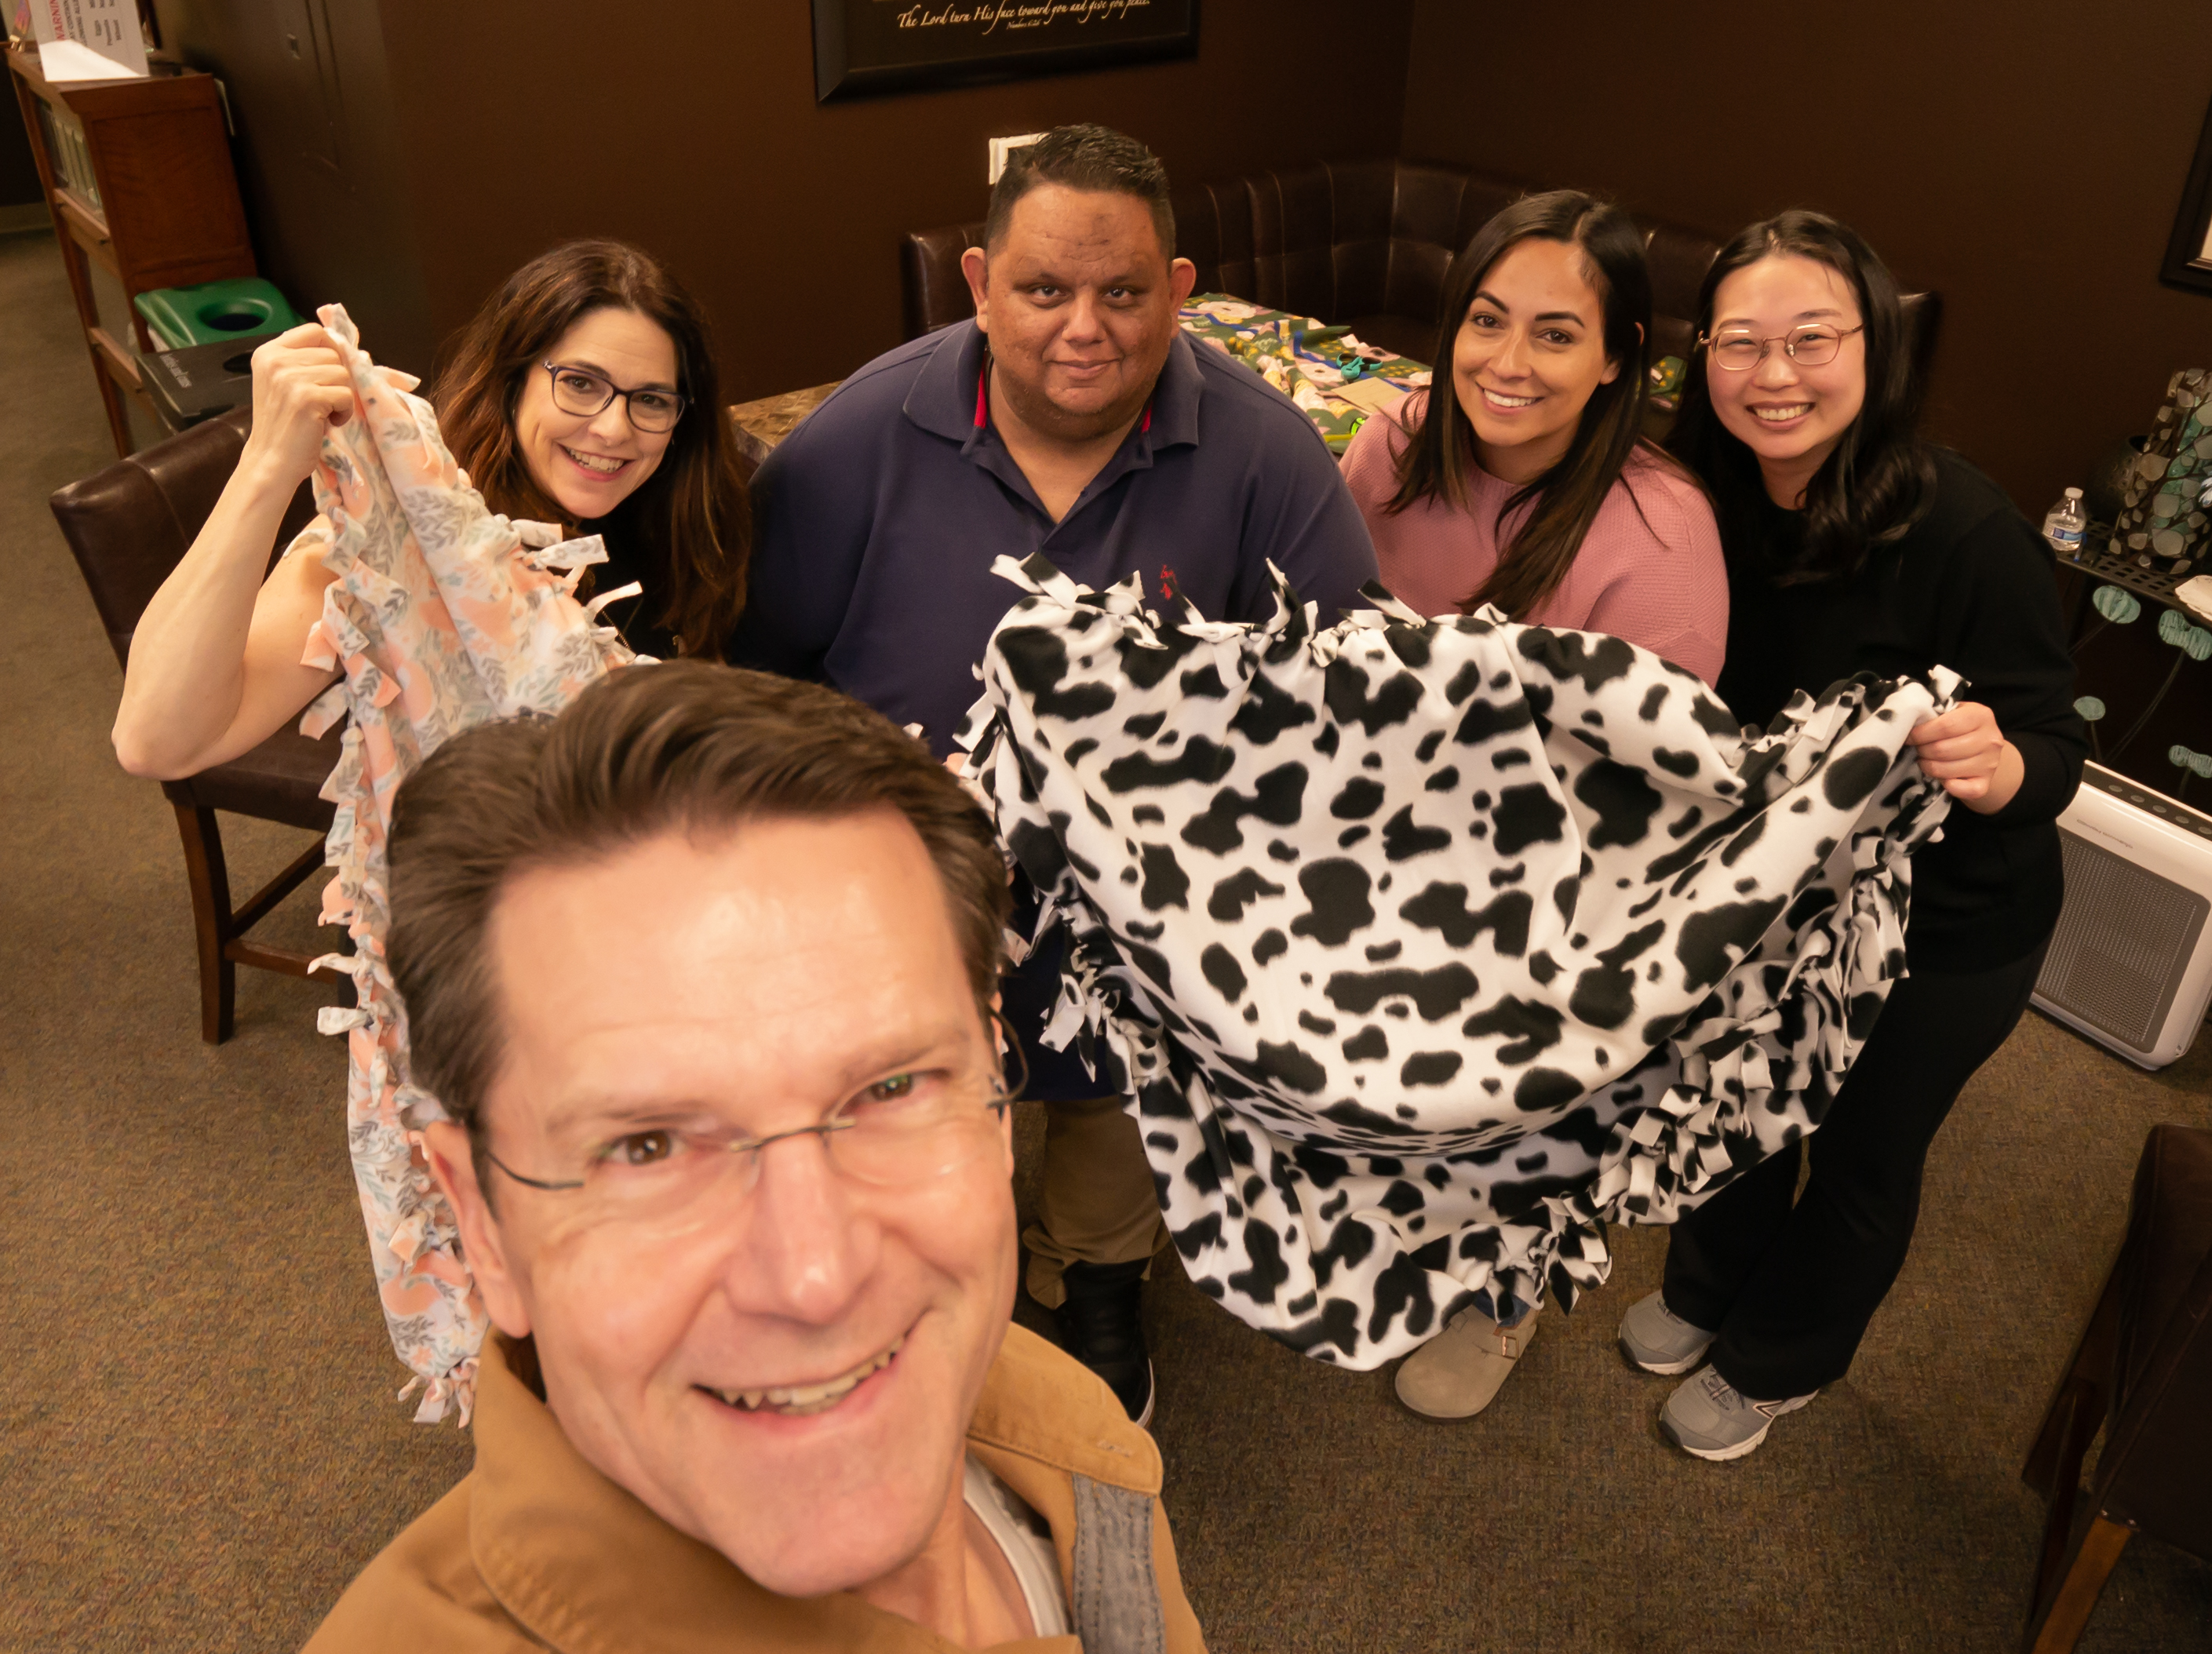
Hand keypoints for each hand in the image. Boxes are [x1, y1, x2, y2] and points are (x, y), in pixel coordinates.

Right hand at [238, 323, 354, 487]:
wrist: (271, 460)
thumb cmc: (285, 425)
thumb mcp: (286, 383)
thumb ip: (305, 361)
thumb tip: (349, 347)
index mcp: (268, 352)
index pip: (314, 331)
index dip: (331, 350)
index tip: (328, 374)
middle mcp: (275, 360)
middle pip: (332, 354)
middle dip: (336, 379)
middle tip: (321, 402)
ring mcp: (289, 378)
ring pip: (342, 373)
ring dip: (341, 396)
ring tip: (322, 413)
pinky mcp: (307, 397)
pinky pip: (346, 395)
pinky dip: (344, 412)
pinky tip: (327, 423)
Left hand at [1909, 700, 2020, 812]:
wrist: (1985, 746)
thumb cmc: (1961, 727)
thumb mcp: (1953, 712)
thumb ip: (1936, 715)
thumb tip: (1910, 724)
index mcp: (1981, 716)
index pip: (1945, 726)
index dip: (1921, 734)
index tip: (1910, 737)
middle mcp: (1990, 739)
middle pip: (1943, 750)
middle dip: (1922, 751)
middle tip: (1918, 749)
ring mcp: (1990, 762)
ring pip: (1947, 770)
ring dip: (1929, 767)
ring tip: (1925, 760)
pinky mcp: (1986, 782)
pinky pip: (1965, 790)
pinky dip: (1949, 786)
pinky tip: (1942, 778)